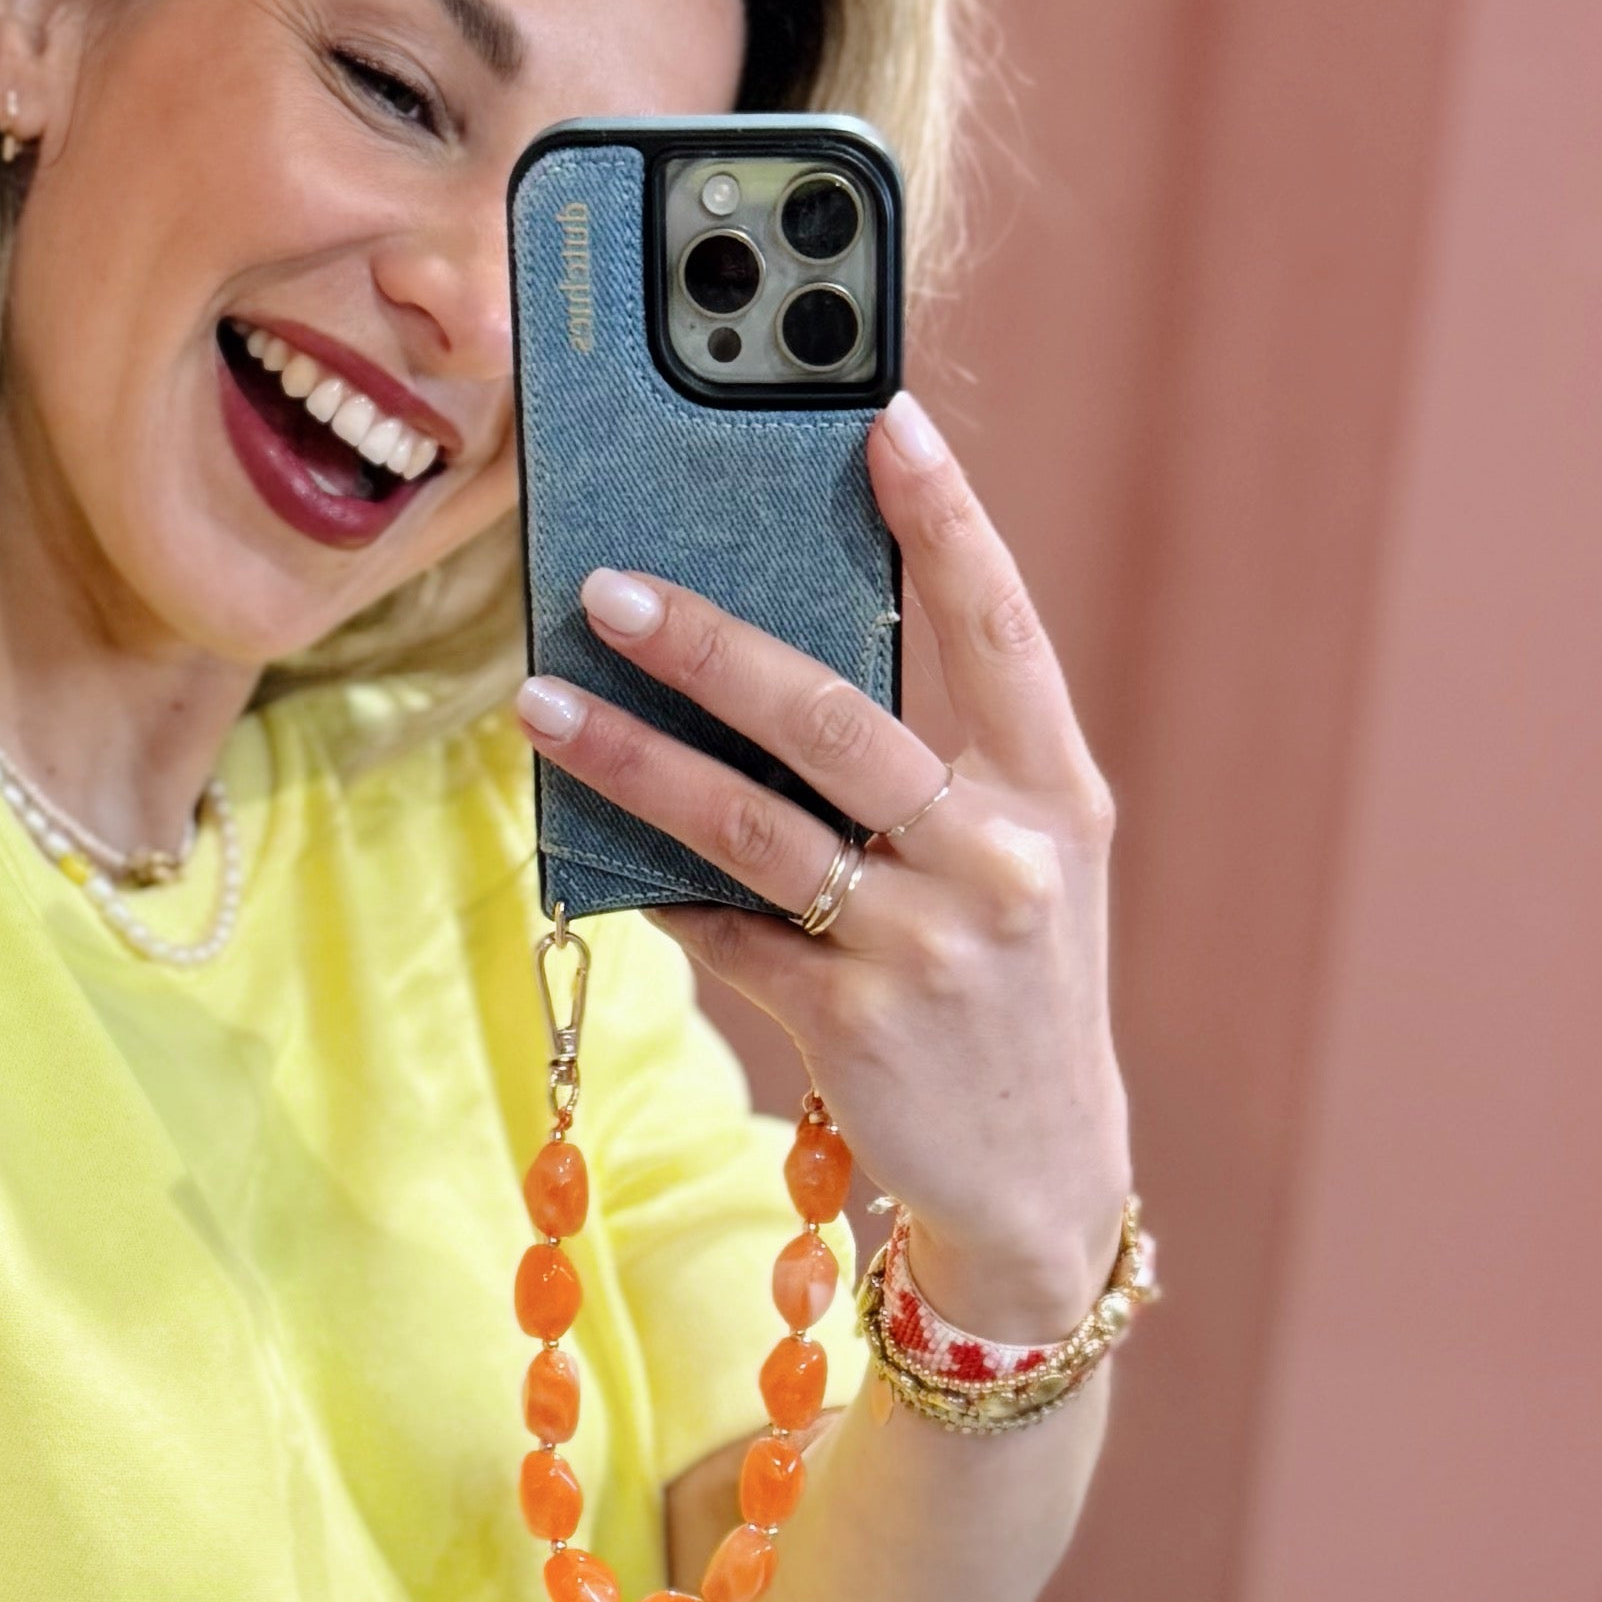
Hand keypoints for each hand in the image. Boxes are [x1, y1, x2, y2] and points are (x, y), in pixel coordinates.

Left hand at [511, 394, 1132, 1338]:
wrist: (1042, 1182)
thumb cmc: (1013, 991)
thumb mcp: (1021, 866)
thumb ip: (939, 765)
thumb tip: (774, 655)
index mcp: (1058, 793)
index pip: (999, 626)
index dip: (944, 518)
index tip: (880, 418)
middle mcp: (1005, 858)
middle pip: (840, 715)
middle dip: (711, 642)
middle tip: (607, 585)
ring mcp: (933, 945)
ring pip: (756, 823)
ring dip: (635, 756)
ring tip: (543, 703)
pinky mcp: (858, 1024)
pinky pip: (728, 931)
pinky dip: (659, 885)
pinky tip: (591, 847)